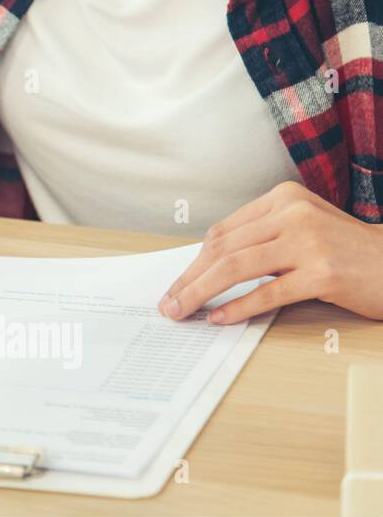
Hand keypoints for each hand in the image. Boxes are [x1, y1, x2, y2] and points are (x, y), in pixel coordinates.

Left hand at [160, 181, 382, 324]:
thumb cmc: (347, 251)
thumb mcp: (302, 229)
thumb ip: (260, 238)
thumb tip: (206, 267)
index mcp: (283, 199)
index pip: (224, 231)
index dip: (194, 261)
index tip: (177, 284)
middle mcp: (294, 214)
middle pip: (224, 249)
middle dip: (190, 279)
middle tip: (169, 303)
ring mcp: (309, 242)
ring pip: (237, 268)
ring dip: (202, 293)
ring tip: (183, 311)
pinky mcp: (323, 273)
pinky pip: (268, 293)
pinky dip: (238, 307)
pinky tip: (220, 318)